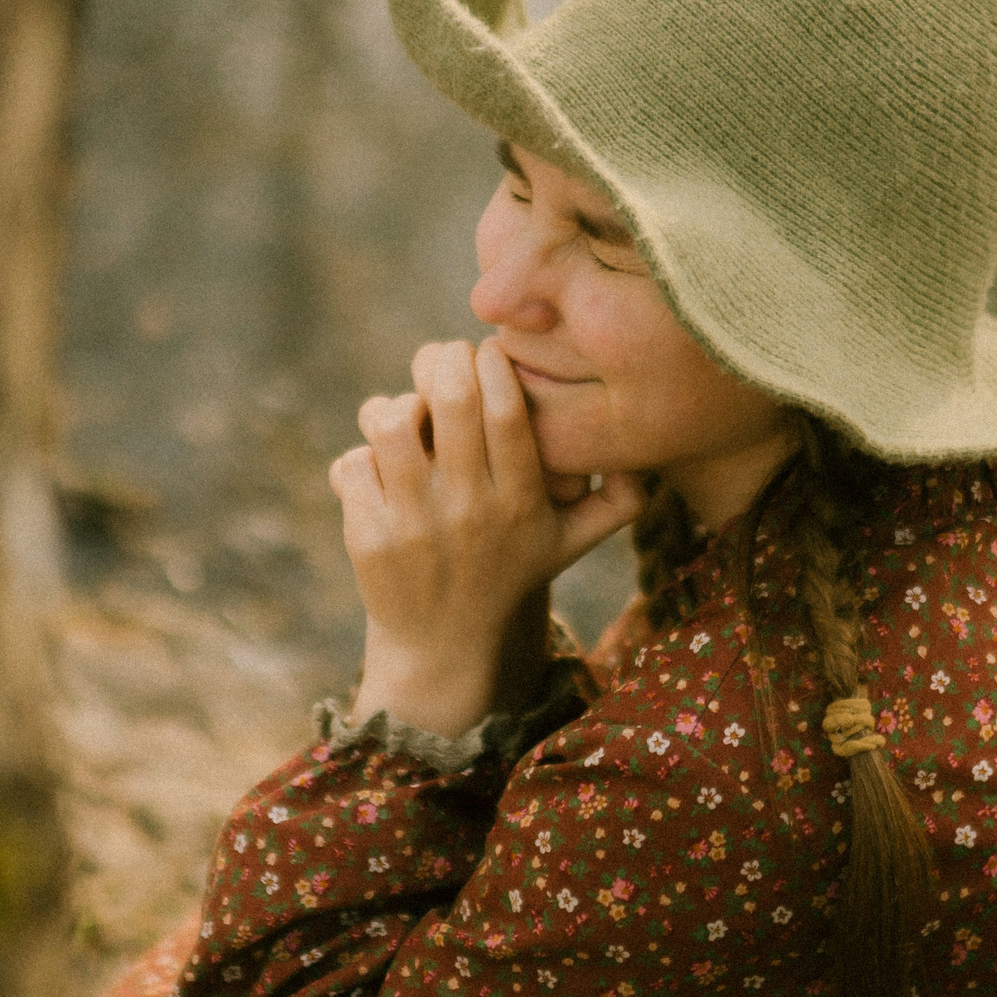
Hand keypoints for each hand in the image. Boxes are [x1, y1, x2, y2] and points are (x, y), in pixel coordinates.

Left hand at [328, 337, 643, 736]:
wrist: (444, 645)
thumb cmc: (510, 573)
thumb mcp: (571, 543)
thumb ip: (617, 500)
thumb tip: (645, 449)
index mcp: (520, 502)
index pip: (508, 413)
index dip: (494, 365)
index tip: (488, 352)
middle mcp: (468, 510)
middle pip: (451, 399)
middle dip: (444, 359)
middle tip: (446, 361)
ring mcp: (412, 525)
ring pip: (390, 423)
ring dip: (395, 406)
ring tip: (409, 416)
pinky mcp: (366, 537)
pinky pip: (351, 464)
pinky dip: (362, 457)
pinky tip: (380, 471)